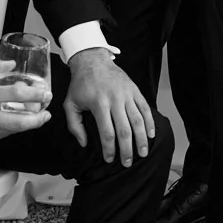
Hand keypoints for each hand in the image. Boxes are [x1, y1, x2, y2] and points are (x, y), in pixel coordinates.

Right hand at [0, 59, 51, 144]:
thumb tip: (11, 64)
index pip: (15, 96)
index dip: (35, 96)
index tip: (45, 94)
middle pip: (19, 123)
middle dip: (38, 120)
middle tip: (46, 113)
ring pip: (12, 131)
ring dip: (26, 125)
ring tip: (36, 117)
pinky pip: (1, 135)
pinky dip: (11, 129)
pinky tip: (15, 122)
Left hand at [64, 48, 155, 165]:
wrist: (92, 60)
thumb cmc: (81, 84)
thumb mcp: (70, 104)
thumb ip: (74, 126)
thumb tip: (84, 144)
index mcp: (99, 104)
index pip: (107, 132)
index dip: (110, 149)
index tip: (109, 159)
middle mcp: (115, 99)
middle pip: (125, 130)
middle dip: (127, 149)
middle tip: (127, 163)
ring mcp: (127, 94)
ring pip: (138, 120)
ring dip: (142, 139)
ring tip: (143, 153)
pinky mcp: (134, 90)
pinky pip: (145, 108)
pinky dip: (150, 122)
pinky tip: (151, 134)